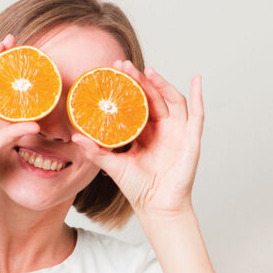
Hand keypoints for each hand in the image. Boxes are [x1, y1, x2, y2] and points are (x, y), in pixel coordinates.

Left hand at [71, 61, 203, 216]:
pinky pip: (197, 114)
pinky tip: (197, 80)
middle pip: (152, 97)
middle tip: (124, 65)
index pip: (135, 104)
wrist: (157, 206)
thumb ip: (96, 151)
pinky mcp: (191, 139)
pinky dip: (198, 96)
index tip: (112, 72)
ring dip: (162, 84)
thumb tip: (74, 137)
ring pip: (171, 100)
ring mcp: (177, 132)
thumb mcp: (114, 166)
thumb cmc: (138, 188)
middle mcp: (161, 129)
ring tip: (148, 70)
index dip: (126, 87)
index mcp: (143, 133)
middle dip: (139, 80)